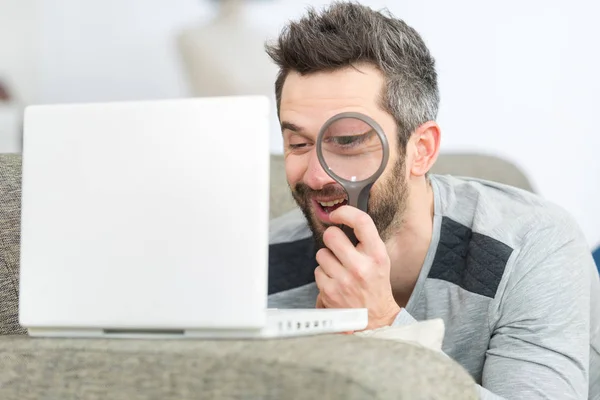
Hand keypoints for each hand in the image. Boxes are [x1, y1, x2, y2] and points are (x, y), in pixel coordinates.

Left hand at [314, 205, 400, 329]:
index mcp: (377, 255)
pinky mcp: (330, 292)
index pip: (361, 222)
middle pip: (331, 236)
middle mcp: (361, 267)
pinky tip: (335, 282)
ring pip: (321, 254)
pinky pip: (317, 271)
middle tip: (337, 246)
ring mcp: (344, 280)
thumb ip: (365, 240)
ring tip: (339, 269)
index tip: (337, 214)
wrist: (376, 319)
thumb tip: (341, 218)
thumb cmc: (375, 285)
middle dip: (331, 238)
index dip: (345, 212)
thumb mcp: (380, 260)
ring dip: (327, 259)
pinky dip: (324, 275)